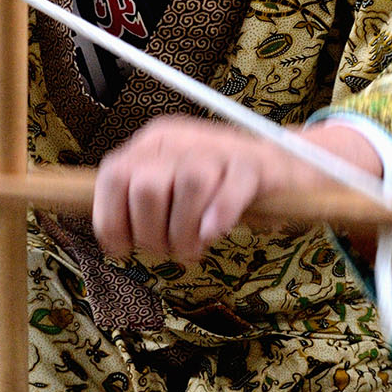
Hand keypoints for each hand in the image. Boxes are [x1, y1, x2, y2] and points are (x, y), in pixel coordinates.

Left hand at [93, 116, 382, 263]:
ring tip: (192, 250)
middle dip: (151, 234)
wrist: (280, 163)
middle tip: (168, 251)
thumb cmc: (216, 186)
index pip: (113, 176)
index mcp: (153, 143)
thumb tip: (114, 242)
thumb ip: (141, 204)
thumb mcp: (170, 185)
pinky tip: (213, 234)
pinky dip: (218, 218)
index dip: (111, 219)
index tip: (124, 249)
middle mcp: (180, 139)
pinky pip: (230, 190)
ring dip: (185, 232)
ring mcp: (219, 149)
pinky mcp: (253, 165)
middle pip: (147, 186)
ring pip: (189, 185)